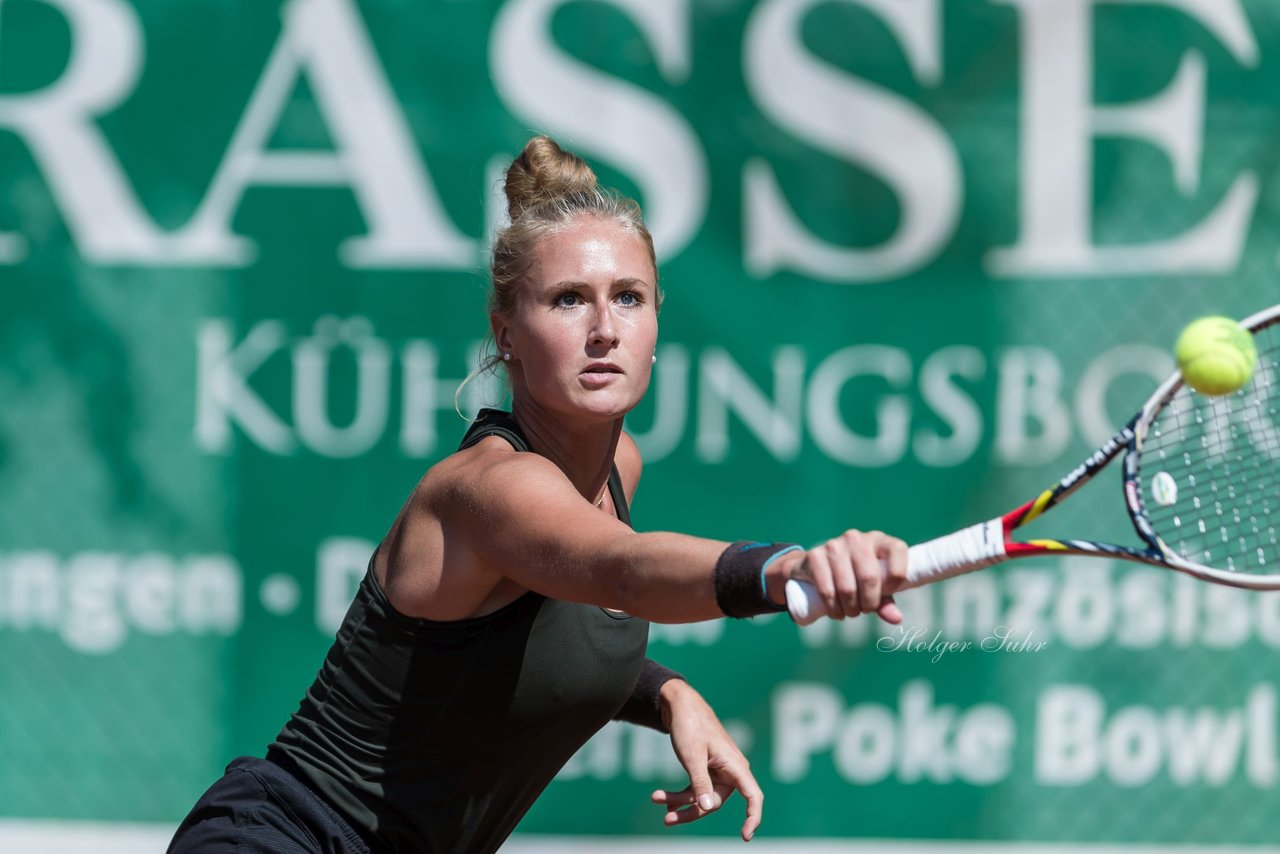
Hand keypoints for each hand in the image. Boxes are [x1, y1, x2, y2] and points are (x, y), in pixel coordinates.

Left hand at [650, 680, 762, 841]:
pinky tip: (662, 799)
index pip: (753, 796)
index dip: (753, 817)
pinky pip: (695, 790)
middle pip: (715, 803)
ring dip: (680, 802)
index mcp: (735, 765)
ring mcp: (717, 772)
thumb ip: (700, 782)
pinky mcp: (705, 771)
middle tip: (667, 819)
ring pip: (701, 798)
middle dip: (691, 810)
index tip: (745, 836)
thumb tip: (706, 807)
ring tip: (656, 799)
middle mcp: (730, 771)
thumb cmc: (690, 725)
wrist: (678, 704)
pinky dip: (679, 795)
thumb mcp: (692, 755)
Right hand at [779, 529, 908, 621]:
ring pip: (847, 588)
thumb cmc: (855, 576)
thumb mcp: (875, 586)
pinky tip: (836, 612)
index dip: (896, 577)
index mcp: (879, 540)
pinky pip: (827, 591)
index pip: (897, 550)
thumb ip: (886, 601)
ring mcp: (834, 545)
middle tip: (865, 610)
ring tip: (851, 612)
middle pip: (869, 577)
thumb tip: (896, 619)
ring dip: (851, 609)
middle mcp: (857, 538)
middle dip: (869, 603)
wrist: (817, 566)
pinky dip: (833, 608)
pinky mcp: (815, 556)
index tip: (887, 592)